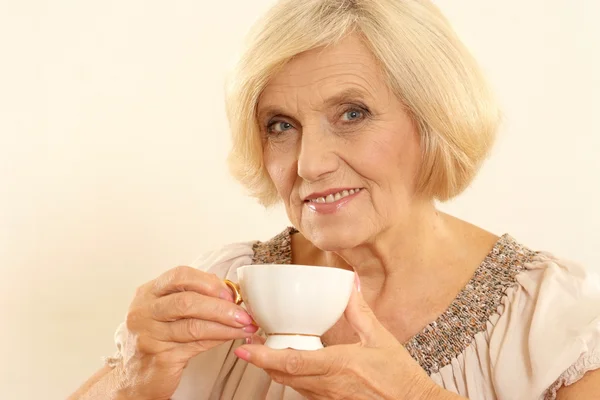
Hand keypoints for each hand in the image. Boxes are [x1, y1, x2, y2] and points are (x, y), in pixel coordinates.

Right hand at [116, 266, 256, 399]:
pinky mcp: (160, 357)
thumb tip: (229, 291)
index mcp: (148, 293)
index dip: (208, 282)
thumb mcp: (169, 313)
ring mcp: (149, 335)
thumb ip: (194, 298)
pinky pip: (196, 345)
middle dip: (220, 306)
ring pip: (194, 325)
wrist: (137, 377)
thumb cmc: (159, 339)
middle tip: (243, 312)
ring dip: (225, 324)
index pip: (179, 275)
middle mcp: (144, 311)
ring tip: (246, 325)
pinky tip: (233, 336)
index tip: (229, 292)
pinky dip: (219, 338)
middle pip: (187, 301)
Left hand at [234, 276, 440, 399]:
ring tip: (261, 352)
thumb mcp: (380, 338)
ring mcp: (328, 399)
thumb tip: (349, 285)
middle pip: (283, 375)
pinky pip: (303, 392)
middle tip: (246, 343)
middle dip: (261, 360)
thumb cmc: (399, 376)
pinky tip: (289, 367)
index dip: (264, 355)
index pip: (292, 362)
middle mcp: (328, 386)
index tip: (245, 347)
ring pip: (290, 385)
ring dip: (273, 369)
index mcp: (339, 365)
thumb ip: (358, 311)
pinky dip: (290, 379)